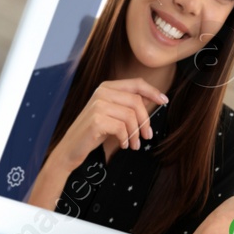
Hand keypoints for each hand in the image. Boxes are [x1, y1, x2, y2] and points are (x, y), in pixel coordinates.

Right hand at [49, 78, 168, 167]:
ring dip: (136, 133)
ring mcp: (98, 105)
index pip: (136, 83)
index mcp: (106, 88)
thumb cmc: (92, 133)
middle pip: (136, 101)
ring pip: (131, 116)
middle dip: (145, 121)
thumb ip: (127, 105)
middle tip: (147, 136)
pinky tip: (122, 144)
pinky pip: (122, 128)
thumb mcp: (111, 115)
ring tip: (134, 144)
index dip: (153, 91)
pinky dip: (125, 139)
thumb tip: (152, 98)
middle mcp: (101, 93)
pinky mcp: (96, 120)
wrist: (70, 149)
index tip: (164, 101)